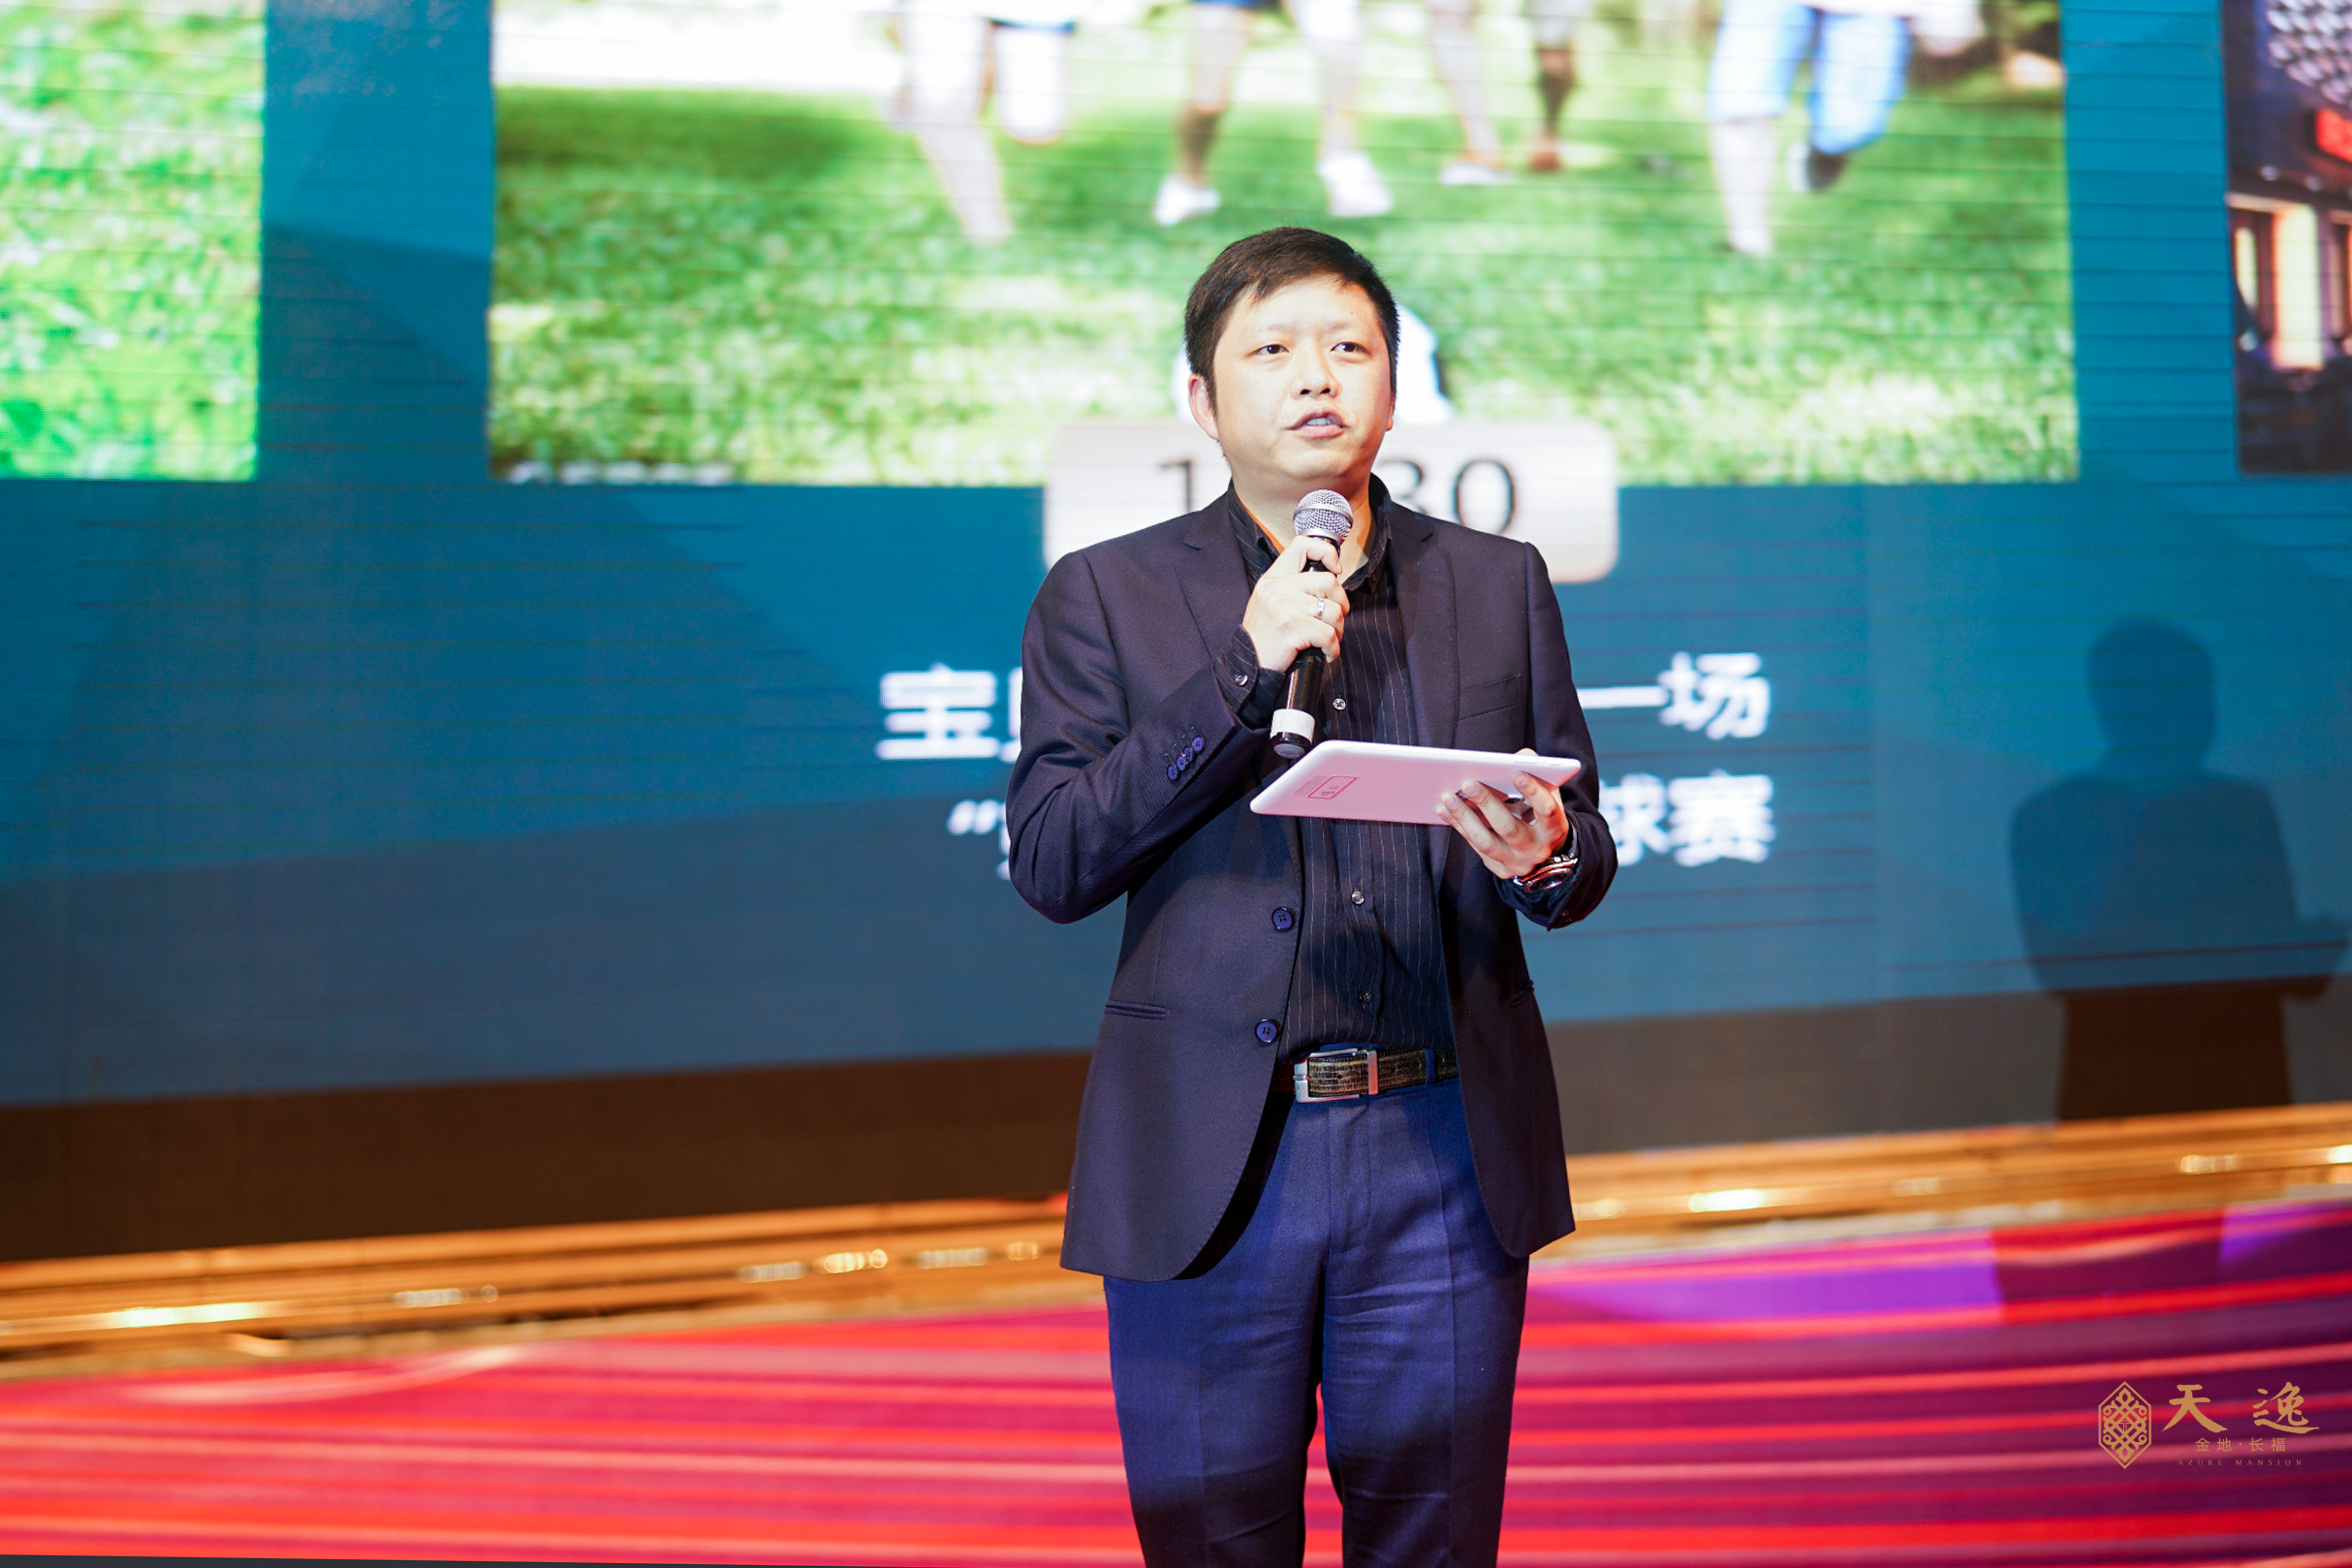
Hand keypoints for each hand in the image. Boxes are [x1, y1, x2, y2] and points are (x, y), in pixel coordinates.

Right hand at [1240, 534, 1348, 670]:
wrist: (1249, 664)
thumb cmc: (1265, 636)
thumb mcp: (1270, 601)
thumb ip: (1293, 588)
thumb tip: (1330, 580)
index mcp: (1274, 578)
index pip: (1302, 546)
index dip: (1327, 553)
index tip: (1336, 571)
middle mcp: (1277, 588)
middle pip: (1329, 582)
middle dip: (1341, 604)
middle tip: (1335, 620)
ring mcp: (1283, 606)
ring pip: (1333, 611)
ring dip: (1338, 630)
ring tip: (1328, 640)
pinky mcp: (1290, 627)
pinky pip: (1328, 635)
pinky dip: (1332, 648)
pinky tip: (1325, 653)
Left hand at [1438, 748, 1569, 879]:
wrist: (1544, 851)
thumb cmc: (1541, 814)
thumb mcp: (1547, 795)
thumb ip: (1538, 774)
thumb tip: (1521, 756)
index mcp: (1553, 828)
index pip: (1546, 810)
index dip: (1532, 791)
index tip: (1516, 773)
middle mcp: (1537, 848)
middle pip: (1509, 828)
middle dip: (1487, 804)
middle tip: (1467, 783)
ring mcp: (1517, 861)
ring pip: (1487, 842)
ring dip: (1465, 818)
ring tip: (1448, 797)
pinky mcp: (1500, 868)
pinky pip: (1476, 847)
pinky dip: (1459, 826)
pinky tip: (1445, 810)